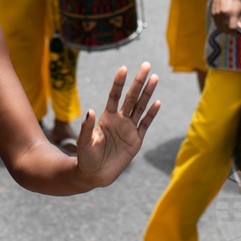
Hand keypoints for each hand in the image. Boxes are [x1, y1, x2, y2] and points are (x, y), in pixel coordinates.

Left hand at [73, 63, 160, 188]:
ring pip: (140, 107)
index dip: (119, 82)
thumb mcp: (83, 142)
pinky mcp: (136, 141)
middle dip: (139, 81)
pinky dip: (151, 114)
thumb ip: (87, 128)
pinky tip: (157, 103)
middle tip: (146, 65)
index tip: (124, 68)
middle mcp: (119, 120)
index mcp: (106, 117)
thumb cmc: (86, 157)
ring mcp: (129, 129)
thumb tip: (90, 111)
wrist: (94, 174)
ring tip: (155, 77)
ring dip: (148, 93)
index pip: (114, 96)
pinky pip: (145, 125)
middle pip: (131, 97)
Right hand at [211, 0, 240, 33]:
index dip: (234, 33)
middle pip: (226, 29)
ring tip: (228, 28)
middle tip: (233, 32)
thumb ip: (240, 20)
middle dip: (230, 32)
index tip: (236, 34)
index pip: (232, 28)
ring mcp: (217, 14)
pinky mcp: (213, 14)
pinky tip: (224, 24)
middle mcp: (223, 14)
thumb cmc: (233, 1)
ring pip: (220, 28)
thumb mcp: (240, 9)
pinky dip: (220, 26)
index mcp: (231, 13)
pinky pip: (217, 24)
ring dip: (225, 30)